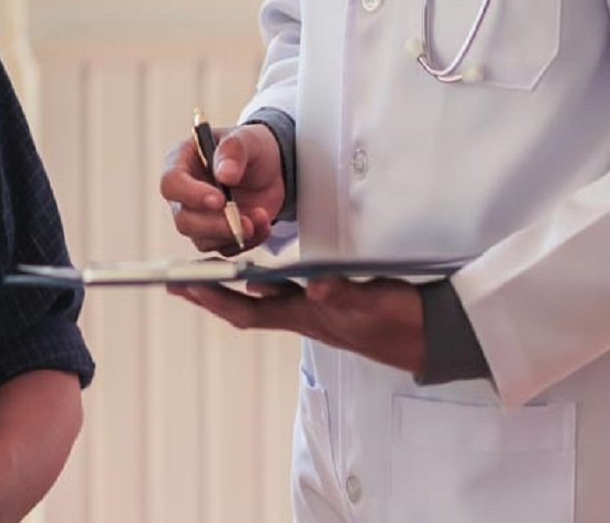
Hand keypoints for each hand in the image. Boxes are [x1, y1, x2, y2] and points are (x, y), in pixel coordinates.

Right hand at [160, 124, 284, 255]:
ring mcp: (200, 218)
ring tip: (261, 218)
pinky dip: (249, 241)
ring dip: (234, 234)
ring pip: (204, 240)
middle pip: (185, 220)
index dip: (192, 195)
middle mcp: (185, 195)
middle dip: (215, 225)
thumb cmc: (249, 148)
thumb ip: (233, 151)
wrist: (271, 168)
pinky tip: (263, 226)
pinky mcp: (218, 234)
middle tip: (244, 222)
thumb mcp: (246, 139)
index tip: (219, 200)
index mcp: (181, 163)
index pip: (172, 184)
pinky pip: (227, 248)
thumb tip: (225, 175)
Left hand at [170, 277, 425, 373]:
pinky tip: (264, 276)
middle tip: (176, 279)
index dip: (215, 299)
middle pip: (249, 307)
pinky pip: (289, 296)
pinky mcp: (333, 306)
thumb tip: (315, 285)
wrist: (433, 338)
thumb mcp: (377, 304)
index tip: (181, 284)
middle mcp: (307, 318)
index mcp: (310, 318)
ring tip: (210, 272)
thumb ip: (346, 294)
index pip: (251, 311)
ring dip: (236, 289)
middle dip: (211, 294)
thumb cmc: (405, 323)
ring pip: (267, 302)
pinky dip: (269, 286)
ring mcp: (318, 314)